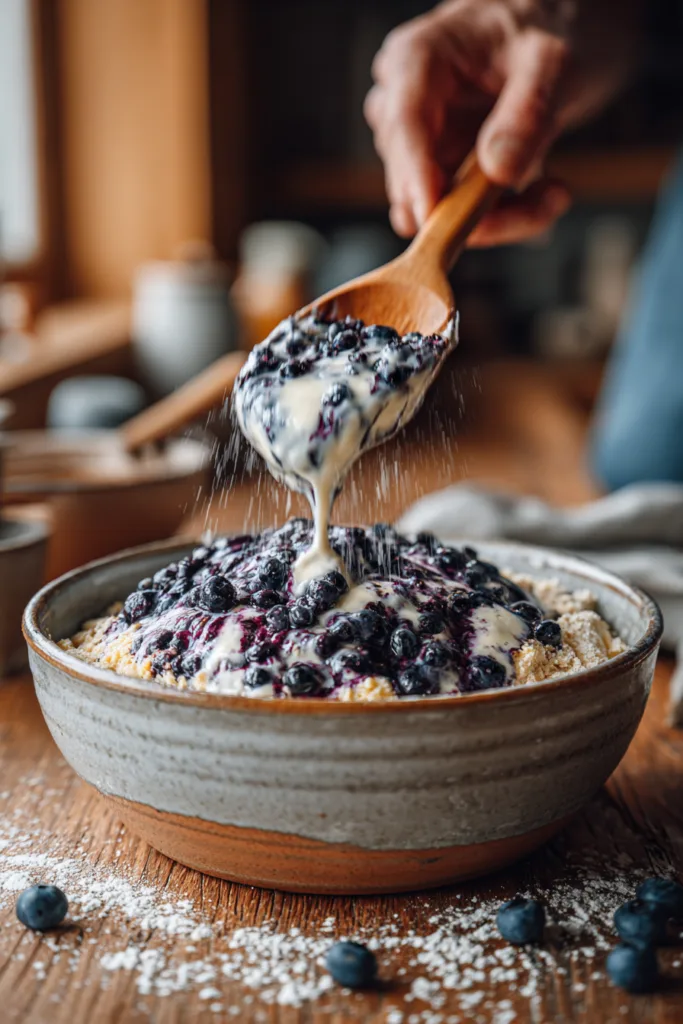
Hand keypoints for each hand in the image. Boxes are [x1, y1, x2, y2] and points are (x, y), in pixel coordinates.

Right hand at [365, 0, 635, 243]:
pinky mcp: (446, 173)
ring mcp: (424, 145)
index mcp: (416, 60)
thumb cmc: (549, 26)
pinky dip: (509, 216)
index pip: (403, 126)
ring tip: (555, 191)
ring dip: (501, 216)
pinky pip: (463, 218)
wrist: (563, 29)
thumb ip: (527, 112)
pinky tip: (548, 191)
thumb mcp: (553, 59)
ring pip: (438, 211)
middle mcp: (407, 106)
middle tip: (544, 201)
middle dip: (474, 207)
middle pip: (413, 179)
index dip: (415, 178)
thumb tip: (497, 171)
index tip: (435, 219)